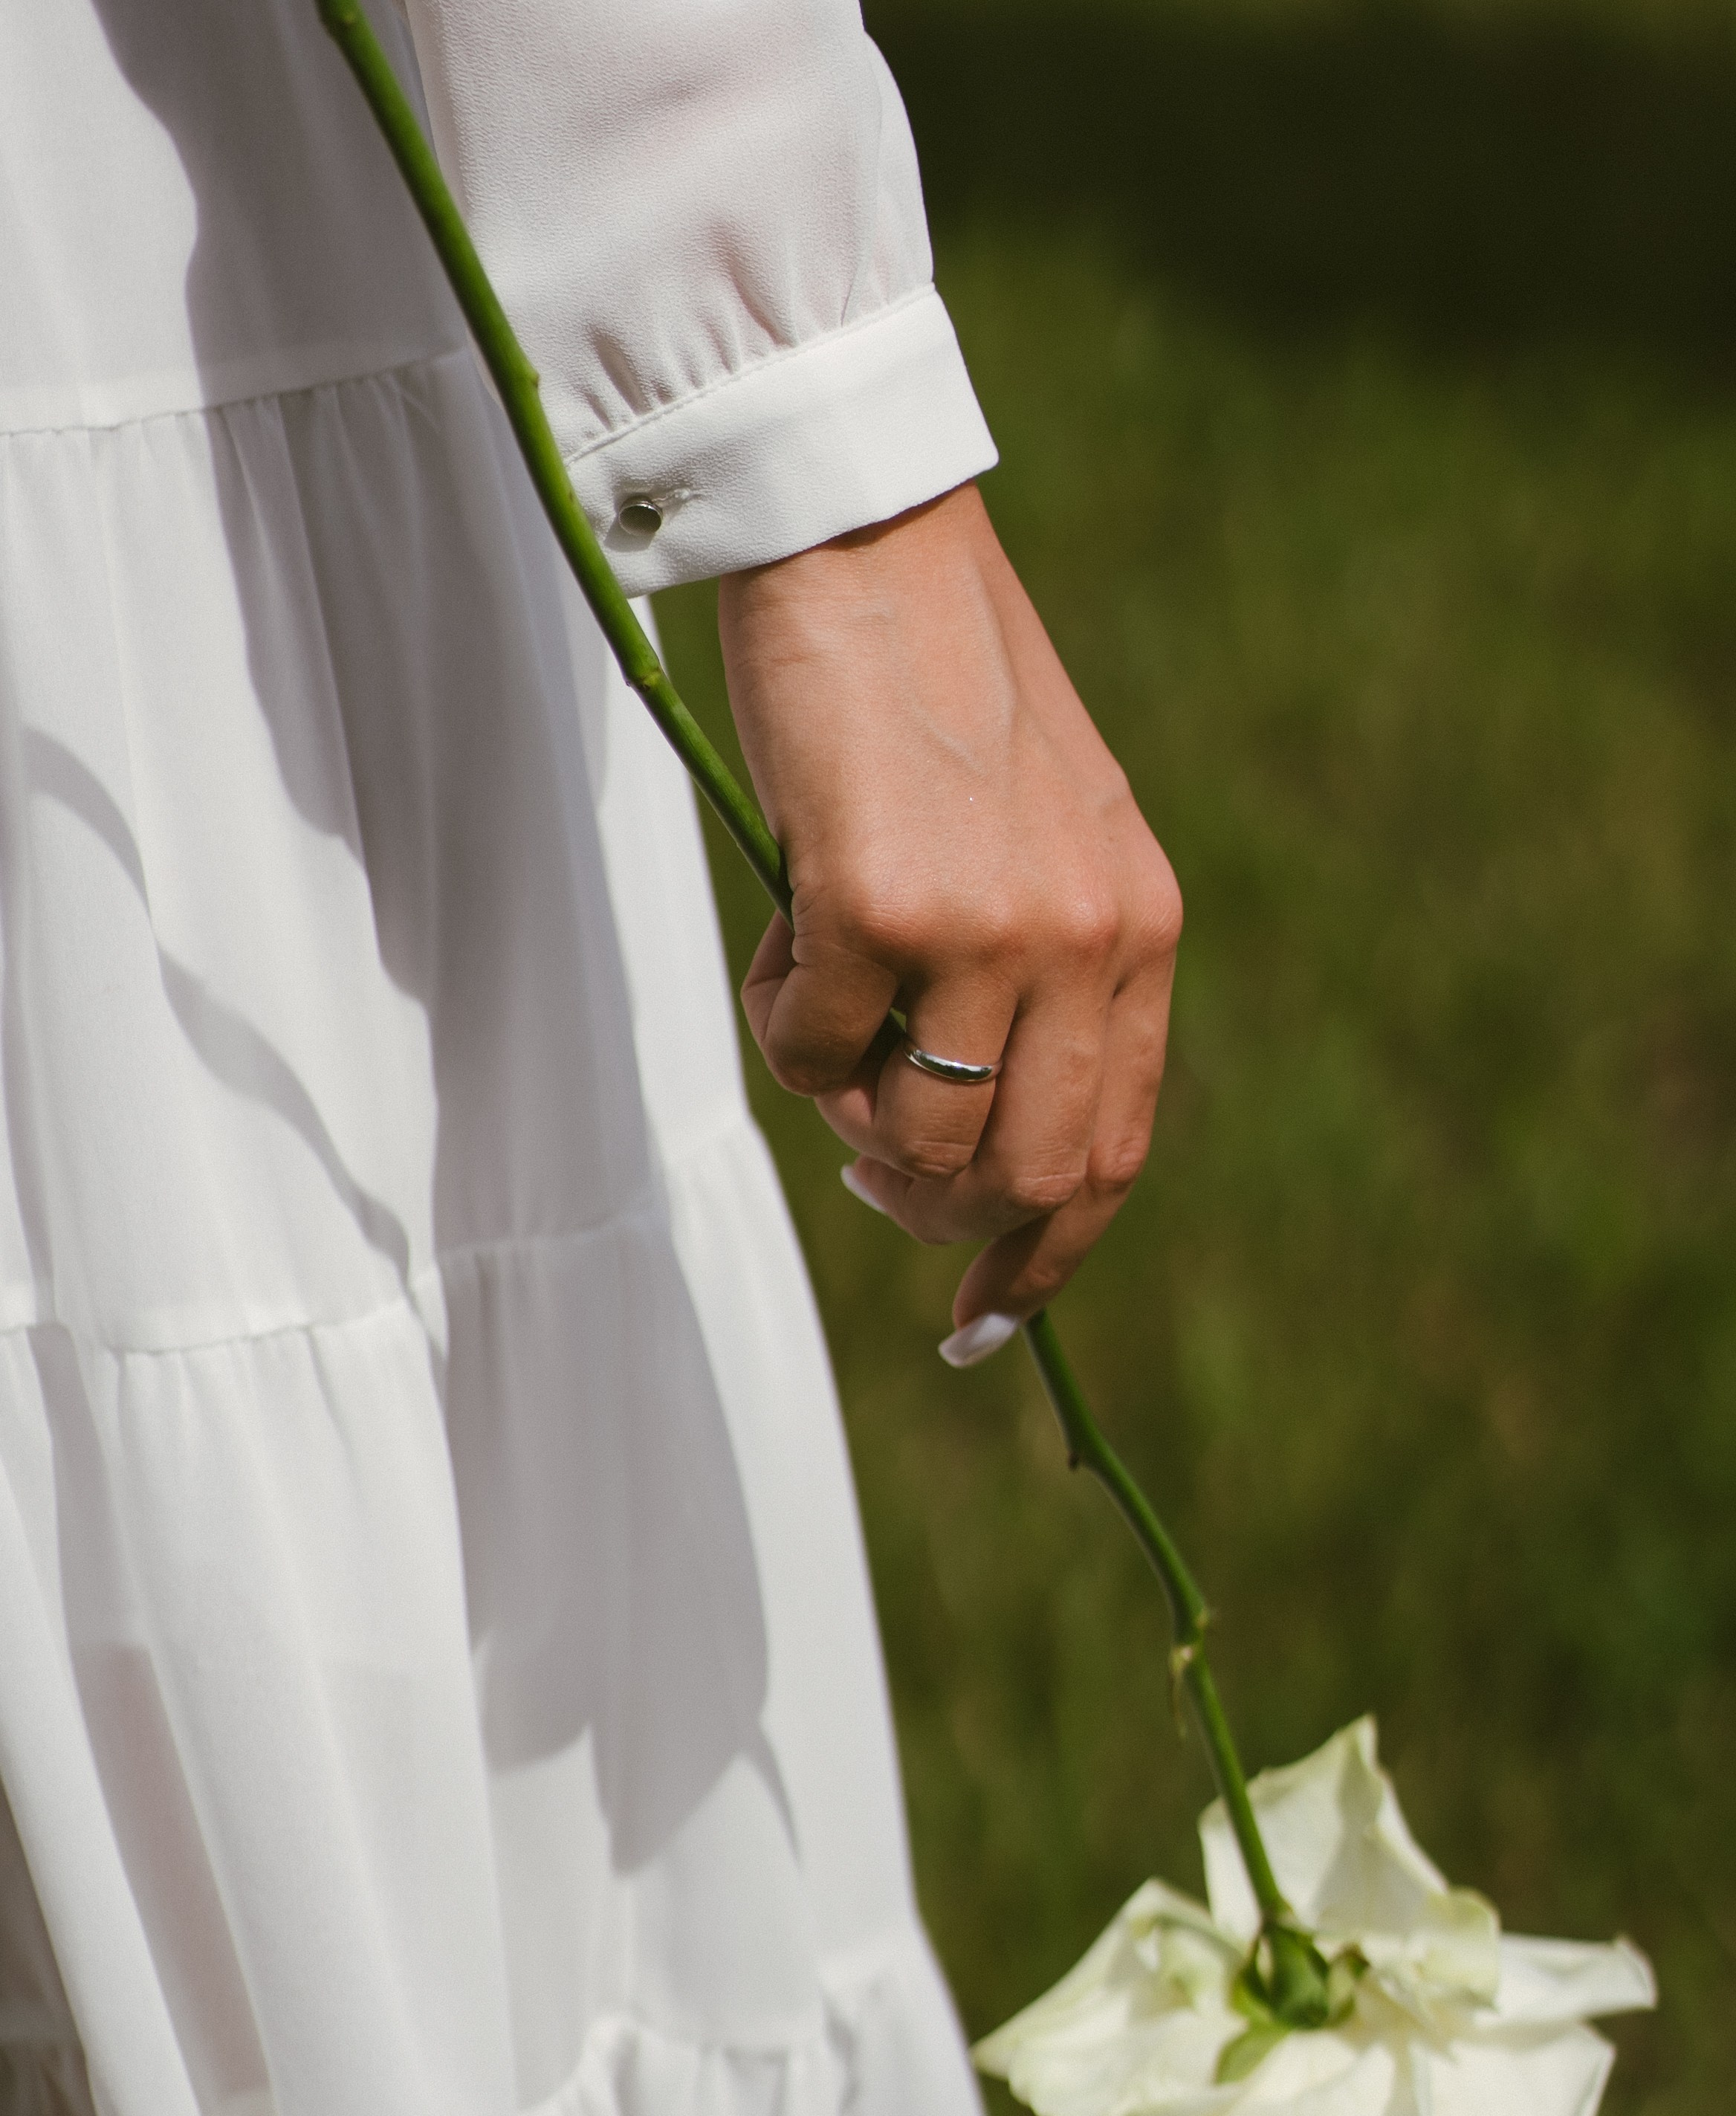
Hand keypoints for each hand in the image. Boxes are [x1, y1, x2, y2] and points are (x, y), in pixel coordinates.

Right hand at [717, 482, 1181, 1343]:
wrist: (868, 540)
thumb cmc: (934, 691)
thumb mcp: (1041, 842)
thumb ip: (1041, 979)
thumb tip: (958, 1137)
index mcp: (1139, 926)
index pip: (1116, 1152)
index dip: (1045, 1256)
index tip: (981, 1316)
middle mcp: (1086, 939)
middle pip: (1023, 1175)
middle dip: (932, 1206)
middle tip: (866, 1164)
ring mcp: (990, 928)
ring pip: (910, 1131)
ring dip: (843, 1103)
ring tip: (821, 996)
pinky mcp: (879, 906)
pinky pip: (812, 1053)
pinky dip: (782, 1022)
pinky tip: (785, 928)